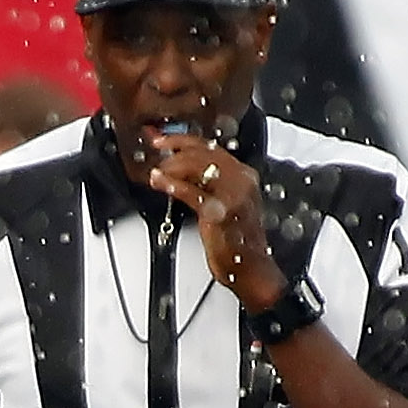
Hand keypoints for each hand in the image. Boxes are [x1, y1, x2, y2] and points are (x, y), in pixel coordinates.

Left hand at [144, 133, 285, 308]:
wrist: (252, 270)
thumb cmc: (236, 242)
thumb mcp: (224, 204)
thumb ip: (206, 185)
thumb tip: (179, 169)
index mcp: (244, 176)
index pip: (212, 148)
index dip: (184, 140)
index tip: (162, 138)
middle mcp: (243, 181)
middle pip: (205, 152)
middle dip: (175, 147)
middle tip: (155, 147)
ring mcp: (234, 196)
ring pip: (199, 167)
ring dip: (172, 166)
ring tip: (157, 171)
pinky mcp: (221, 213)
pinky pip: (193, 193)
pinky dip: (173, 185)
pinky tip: (160, 182)